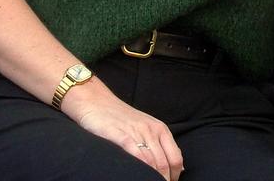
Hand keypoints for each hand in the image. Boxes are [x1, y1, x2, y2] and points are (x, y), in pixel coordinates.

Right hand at [63, 81, 183, 178]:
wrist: (95, 101)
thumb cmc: (119, 118)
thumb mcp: (145, 128)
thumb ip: (160, 145)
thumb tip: (177, 168)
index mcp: (160, 129)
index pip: (176, 158)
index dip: (174, 176)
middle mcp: (151, 130)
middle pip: (165, 163)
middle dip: (164, 179)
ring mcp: (136, 133)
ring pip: (153, 162)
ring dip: (152, 178)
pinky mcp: (120, 136)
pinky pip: (136, 155)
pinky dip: (141, 169)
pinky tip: (138, 176)